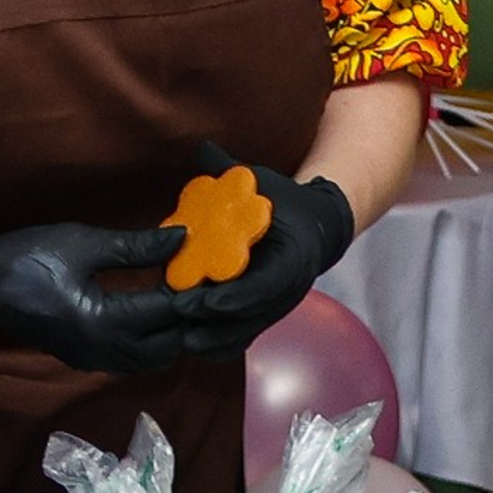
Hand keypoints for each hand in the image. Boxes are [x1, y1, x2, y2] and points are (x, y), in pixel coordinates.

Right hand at [0, 221, 192, 375]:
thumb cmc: (24, 258)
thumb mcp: (82, 243)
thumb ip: (136, 247)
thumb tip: (182, 238)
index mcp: (103, 321)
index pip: (168, 311)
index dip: (197, 290)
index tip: (218, 267)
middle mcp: (105, 351)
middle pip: (171, 345)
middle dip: (193, 318)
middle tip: (207, 283)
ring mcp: (97, 360)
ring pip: (156, 357)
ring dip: (176, 332)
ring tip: (187, 294)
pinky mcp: (91, 359)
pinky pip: (136, 358)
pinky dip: (155, 338)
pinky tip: (162, 309)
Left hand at [167, 144, 355, 353]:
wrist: (315, 226)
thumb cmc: (282, 201)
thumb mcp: (261, 182)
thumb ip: (229, 171)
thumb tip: (202, 147)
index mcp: (295, 257)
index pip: (265, 286)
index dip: (231, 297)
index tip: (197, 299)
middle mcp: (291, 288)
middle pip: (252, 317)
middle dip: (214, 322)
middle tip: (176, 314)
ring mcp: (280, 305)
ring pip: (248, 332)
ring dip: (216, 338)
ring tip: (180, 337)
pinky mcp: (268, 313)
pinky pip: (247, 337)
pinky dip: (223, 344)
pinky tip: (195, 344)